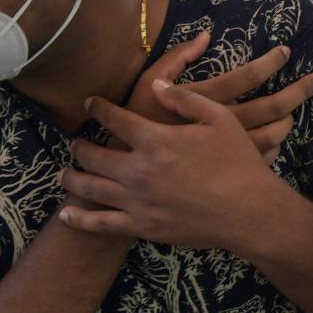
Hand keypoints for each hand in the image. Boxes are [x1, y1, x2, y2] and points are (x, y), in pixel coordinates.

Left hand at [59, 83, 289, 250]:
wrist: (249, 212)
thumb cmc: (238, 163)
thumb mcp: (219, 119)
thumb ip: (184, 99)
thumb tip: (155, 86)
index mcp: (155, 139)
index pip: (114, 118)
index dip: (98, 108)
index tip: (89, 103)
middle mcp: (138, 169)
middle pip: (93, 155)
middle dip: (79, 146)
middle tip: (76, 142)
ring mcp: (137, 201)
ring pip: (90, 188)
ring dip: (72, 178)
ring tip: (64, 173)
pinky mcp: (142, 226)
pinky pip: (101, 224)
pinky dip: (80, 219)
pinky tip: (67, 215)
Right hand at [125, 34, 312, 163]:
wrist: (127, 176)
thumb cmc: (134, 125)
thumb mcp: (147, 84)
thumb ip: (176, 59)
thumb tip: (205, 35)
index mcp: (206, 101)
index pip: (246, 76)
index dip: (269, 62)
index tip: (286, 51)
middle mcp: (222, 126)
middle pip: (271, 107)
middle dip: (298, 92)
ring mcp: (229, 152)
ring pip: (272, 136)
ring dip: (287, 121)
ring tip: (294, 110)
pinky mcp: (229, 171)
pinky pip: (262, 159)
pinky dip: (273, 147)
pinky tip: (275, 140)